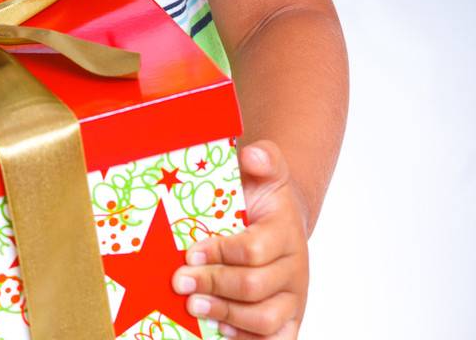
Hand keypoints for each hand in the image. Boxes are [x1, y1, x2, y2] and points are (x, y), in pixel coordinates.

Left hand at [171, 141, 309, 337]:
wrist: (284, 222)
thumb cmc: (265, 199)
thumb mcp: (266, 172)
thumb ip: (264, 158)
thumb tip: (253, 153)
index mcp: (286, 231)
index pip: (253, 250)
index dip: (219, 253)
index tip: (189, 252)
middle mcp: (295, 268)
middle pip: (254, 287)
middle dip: (213, 284)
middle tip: (180, 282)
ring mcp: (294, 298)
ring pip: (264, 319)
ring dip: (225, 314)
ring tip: (194, 306)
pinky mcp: (290, 320)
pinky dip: (247, 339)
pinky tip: (221, 329)